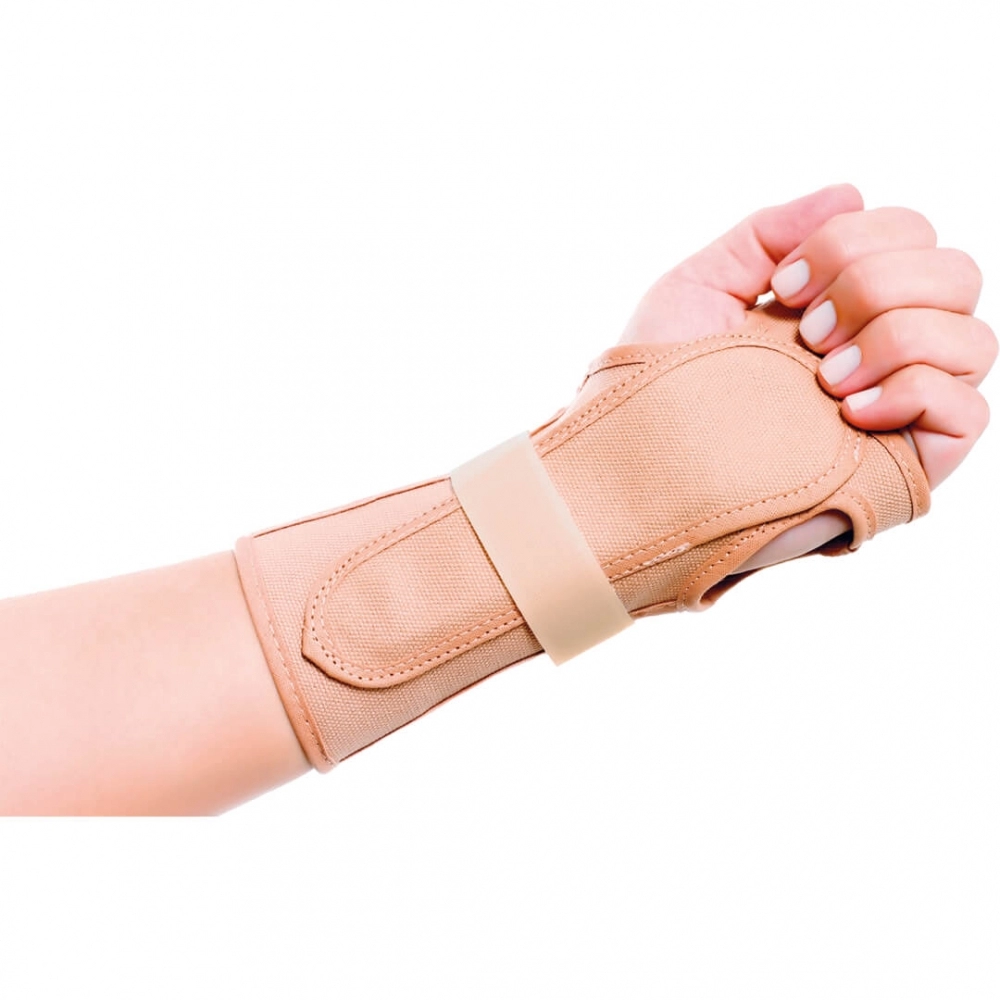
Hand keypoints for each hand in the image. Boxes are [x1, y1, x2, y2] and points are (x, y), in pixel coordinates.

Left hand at [620, 185, 995, 568]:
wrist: (643, 473)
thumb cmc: (659, 388)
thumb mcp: (700, 289)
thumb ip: (766, 234)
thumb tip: (850, 193)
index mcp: (841, 303)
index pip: (910, 233)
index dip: (852, 241)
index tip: (783, 288)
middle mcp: (882, 348)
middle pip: (954, 273)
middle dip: (876, 284)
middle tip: (807, 333)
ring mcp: (901, 406)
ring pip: (972, 337)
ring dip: (894, 339)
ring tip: (825, 378)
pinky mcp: (910, 462)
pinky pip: (969, 409)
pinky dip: (914, 394)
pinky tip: (850, 413)